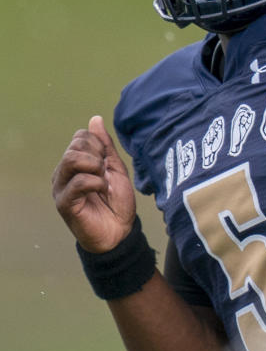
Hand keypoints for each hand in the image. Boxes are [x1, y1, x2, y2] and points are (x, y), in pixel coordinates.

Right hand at [52, 115, 136, 252]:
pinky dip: (96, 183)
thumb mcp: (115, 168)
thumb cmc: (116, 201)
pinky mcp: (64, 203)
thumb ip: (105, 145)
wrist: (119, 231)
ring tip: (103, 181)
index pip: (80, 136)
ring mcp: (61, 188)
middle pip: (75, 146)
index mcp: (75, 163)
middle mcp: (63, 173)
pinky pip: (78, 182)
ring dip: (95, 167)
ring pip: (72, 159)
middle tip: (105, 172)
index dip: (99, 144)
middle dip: (97, 155)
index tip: (108, 161)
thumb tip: (95, 119)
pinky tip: (101, 191)